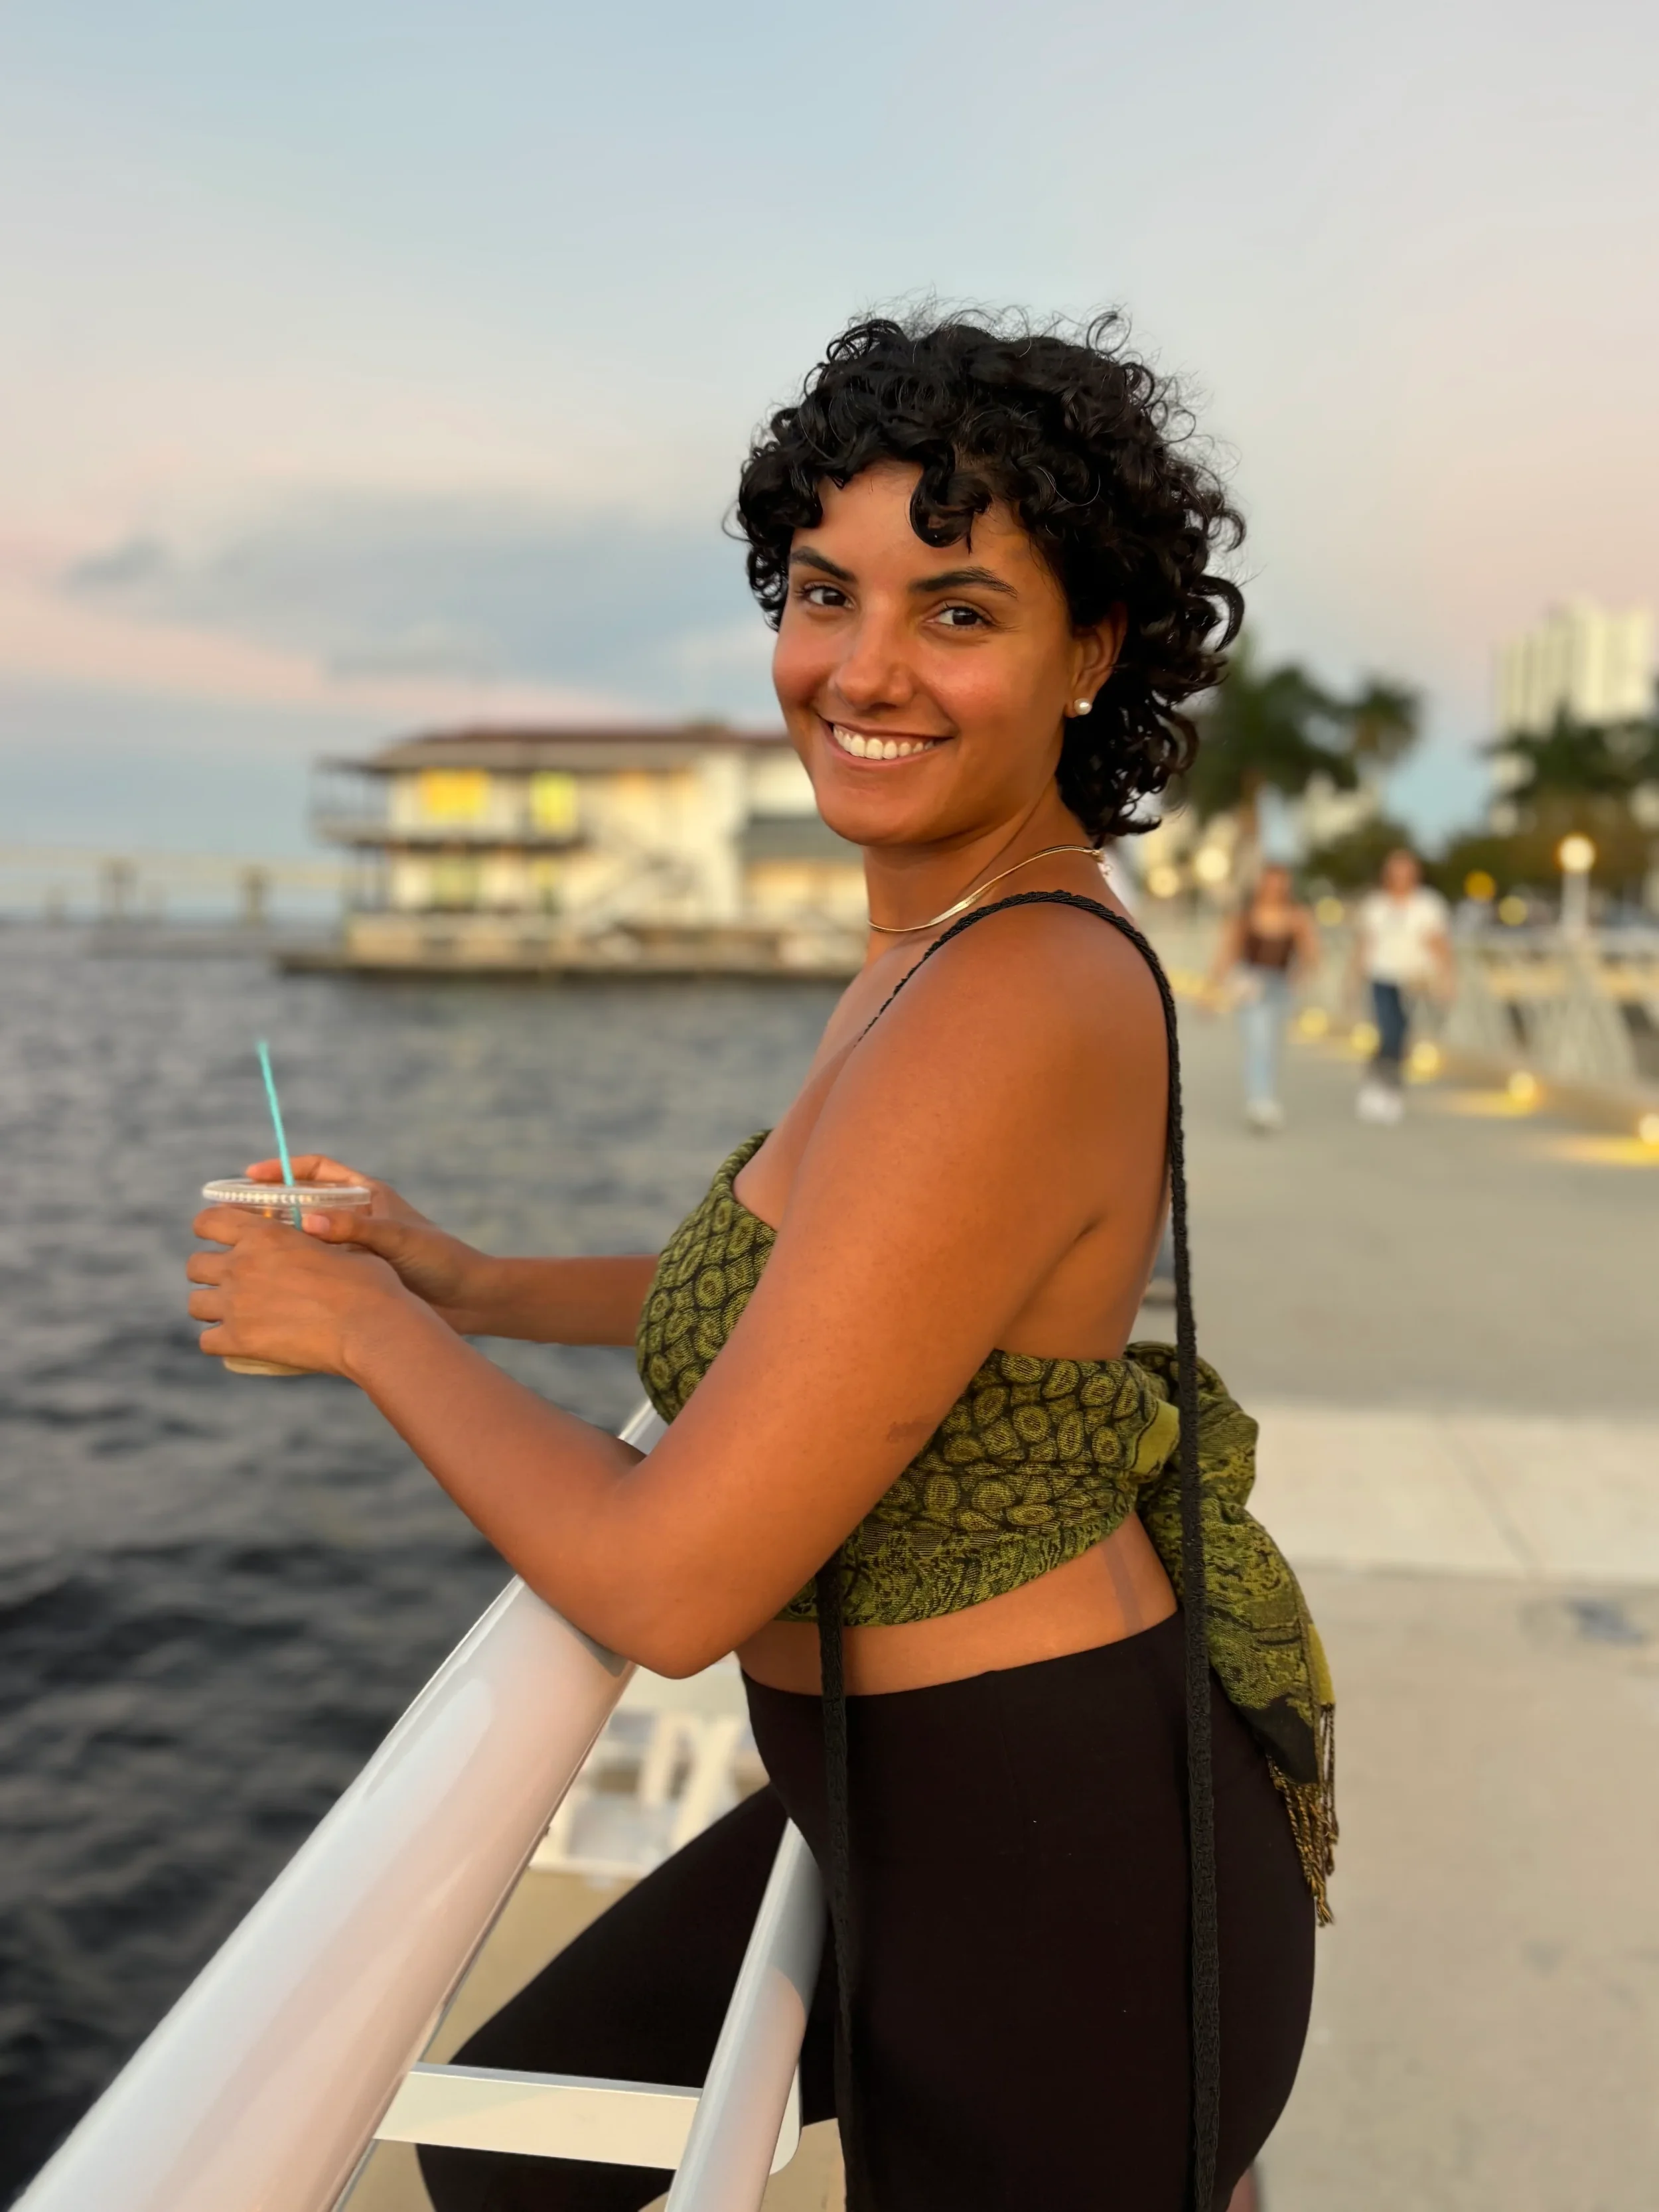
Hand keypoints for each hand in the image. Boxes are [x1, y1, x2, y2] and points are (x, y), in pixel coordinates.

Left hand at [187, 1204, 422, 1376]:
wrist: (372, 1327)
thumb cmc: (369, 1284)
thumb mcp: (340, 1246)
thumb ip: (314, 1238)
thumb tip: (314, 1232)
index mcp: (264, 1235)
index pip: (208, 1221)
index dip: (209, 1227)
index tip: (218, 1237)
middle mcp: (241, 1266)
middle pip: (194, 1265)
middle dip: (209, 1272)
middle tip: (233, 1281)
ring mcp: (236, 1305)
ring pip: (195, 1304)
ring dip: (211, 1307)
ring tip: (234, 1314)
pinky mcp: (239, 1341)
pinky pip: (206, 1342)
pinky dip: (219, 1341)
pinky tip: (237, 1341)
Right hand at [243, 1153, 490, 1317]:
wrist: (469, 1301)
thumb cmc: (440, 1261)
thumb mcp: (398, 1240)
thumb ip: (356, 1229)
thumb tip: (308, 1222)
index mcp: (367, 1196)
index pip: (318, 1170)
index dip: (282, 1169)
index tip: (249, 1176)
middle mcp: (355, 1219)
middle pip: (301, 1203)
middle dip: (267, 1208)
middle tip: (229, 1219)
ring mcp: (352, 1248)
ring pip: (303, 1239)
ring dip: (274, 1243)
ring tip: (237, 1253)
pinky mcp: (352, 1277)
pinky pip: (313, 1268)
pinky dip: (291, 1272)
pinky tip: (265, 1285)